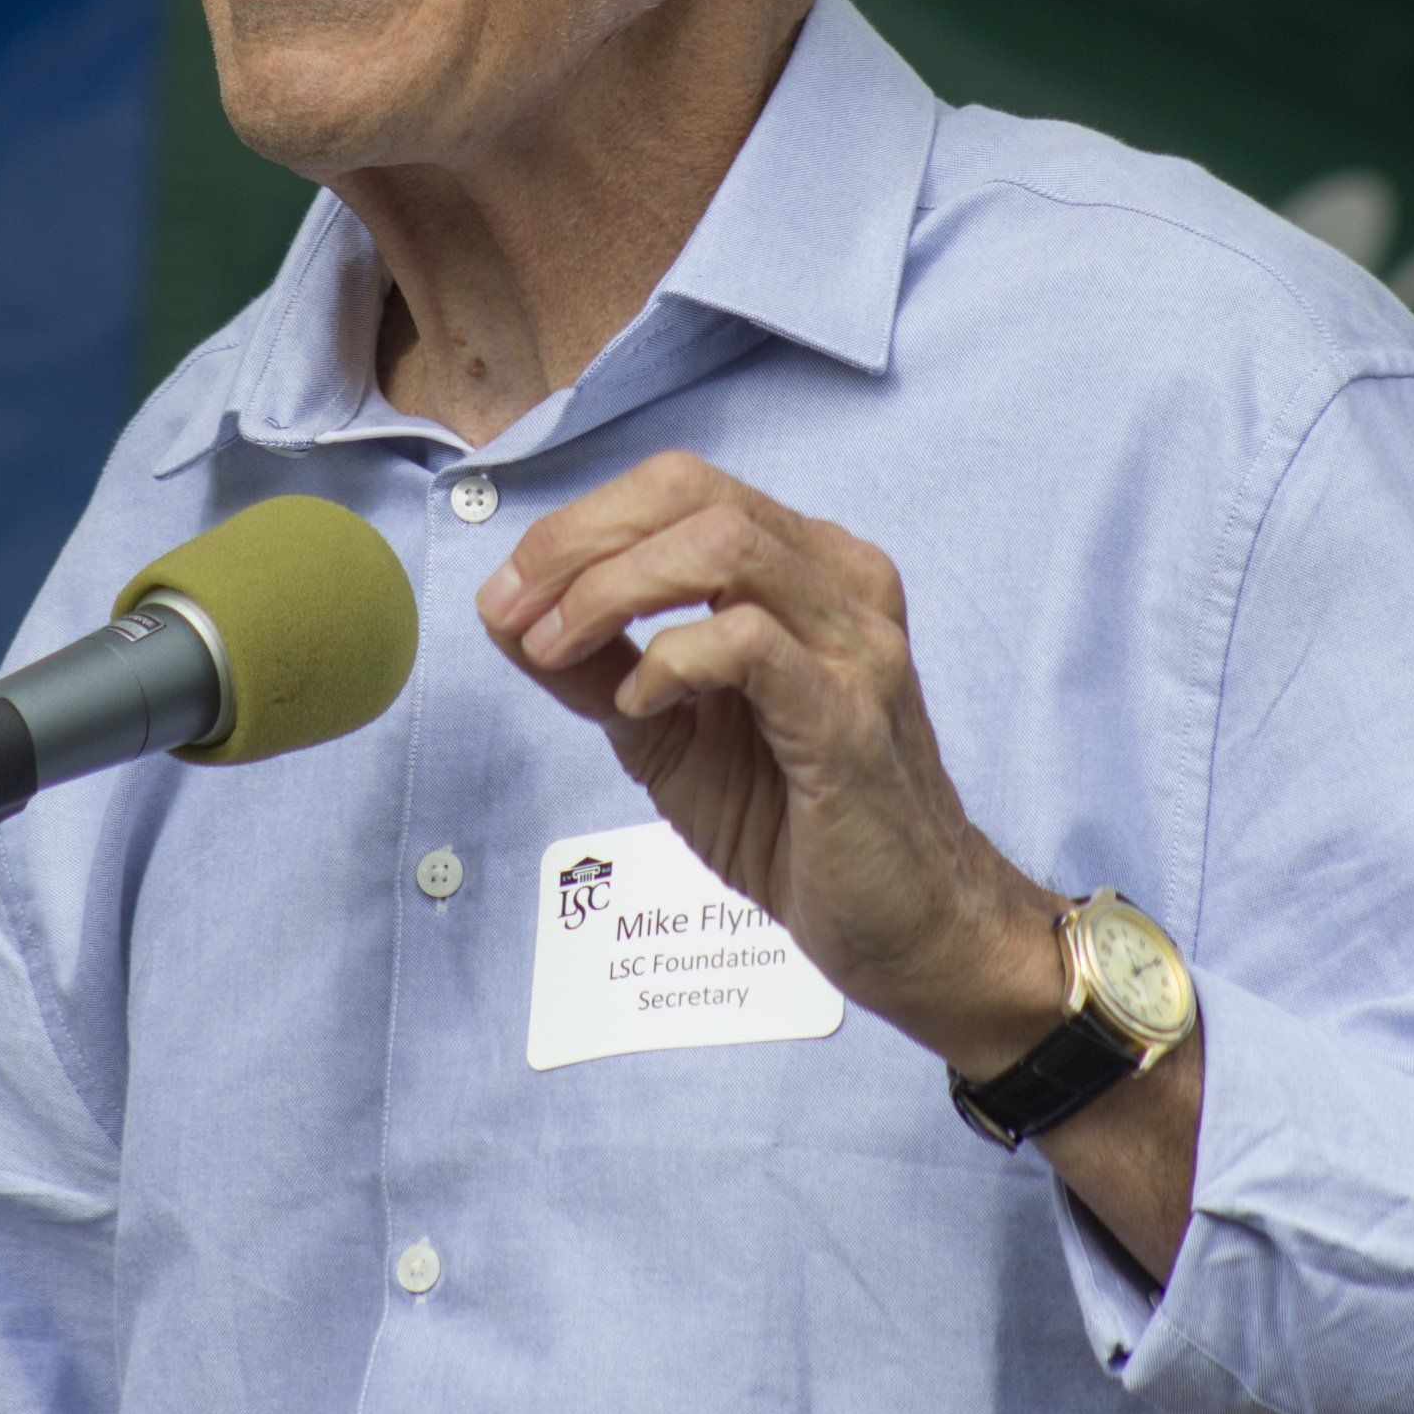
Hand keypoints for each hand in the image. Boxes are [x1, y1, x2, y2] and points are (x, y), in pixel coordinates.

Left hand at [476, 451, 1064, 1070]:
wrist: (907, 926)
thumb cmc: (796, 822)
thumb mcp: (668, 733)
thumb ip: (596, 668)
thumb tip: (506, 615)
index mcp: (802, 566)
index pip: (678, 488)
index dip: (576, 525)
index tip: (506, 593)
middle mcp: (838, 581)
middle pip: (692, 492)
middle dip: (579, 541)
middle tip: (513, 611)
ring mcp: (853, 643)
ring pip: (722, 546)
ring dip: (613, 588)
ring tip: (558, 650)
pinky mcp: (849, 715)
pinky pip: (749, 642)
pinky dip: (672, 658)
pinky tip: (640, 701)